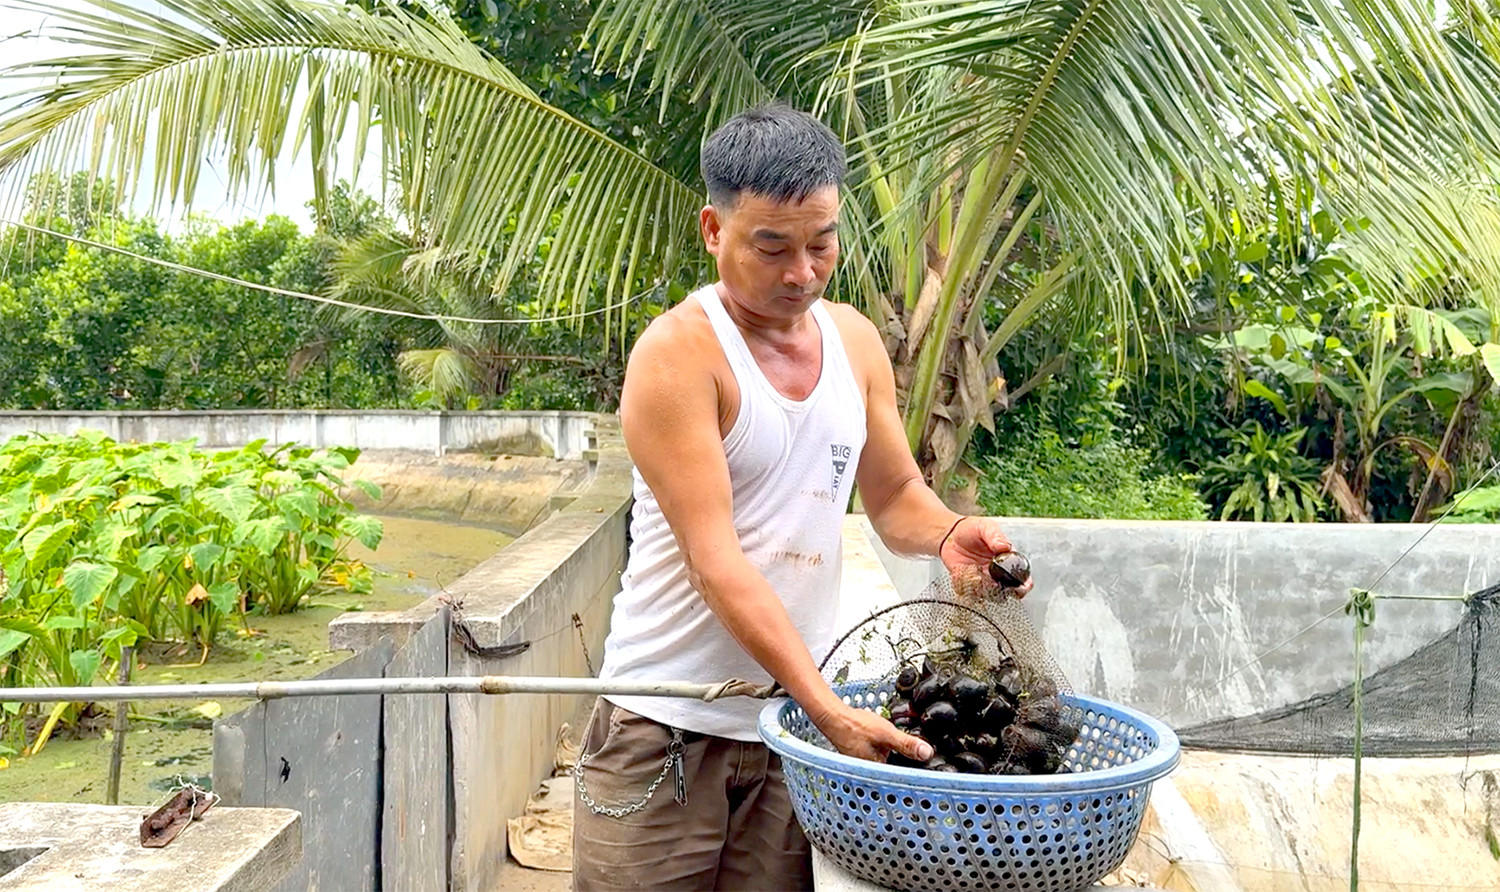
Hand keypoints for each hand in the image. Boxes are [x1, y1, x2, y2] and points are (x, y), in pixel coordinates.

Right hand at [811, 701, 934, 763]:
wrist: (834, 717)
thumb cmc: (854, 727)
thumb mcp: (886, 733)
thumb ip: (907, 744)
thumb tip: (927, 753)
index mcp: (878, 773)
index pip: (904, 780)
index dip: (918, 774)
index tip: (931, 771)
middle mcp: (873, 774)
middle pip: (898, 774)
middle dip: (911, 767)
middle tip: (925, 760)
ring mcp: (869, 767)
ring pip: (892, 766)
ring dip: (902, 760)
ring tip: (915, 754)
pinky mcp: (867, 759)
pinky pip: (885, 760)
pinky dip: (892, 754)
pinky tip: (897, 746)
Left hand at [940, 515, 1033, 596]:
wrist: (950, 534)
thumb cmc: (972, 529)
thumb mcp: (985, 527)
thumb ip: (995, 536)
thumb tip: (1005, 546)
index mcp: (1008, 561)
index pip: (1022, 578)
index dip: (1024, 585)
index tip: (1022, 586)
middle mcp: (998, 574)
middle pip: (1007, 592)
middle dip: (1003, 591)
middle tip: (994, 582)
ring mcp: (984, 581)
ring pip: (989, 595)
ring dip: (983, 588)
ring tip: (975, 572)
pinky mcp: (968, 585)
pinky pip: (969, 593)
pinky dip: (967, 586)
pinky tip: (963, 572)